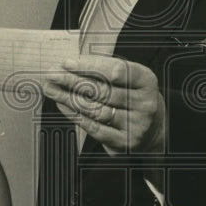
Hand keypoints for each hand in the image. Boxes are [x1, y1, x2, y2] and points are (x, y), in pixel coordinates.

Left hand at [44, 55, 164, 154]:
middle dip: (72, 81)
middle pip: (102, 90)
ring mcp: (136, 125)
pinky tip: (63, 105)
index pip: (116, 70)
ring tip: (52, 89)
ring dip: (69, 98)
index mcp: (147, 81)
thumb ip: (106, 71)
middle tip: (52, 75)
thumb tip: (72, 63)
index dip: (90, 66)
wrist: (153, 130)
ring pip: (96, 109)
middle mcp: (145, 103)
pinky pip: (94, 127)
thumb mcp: (129, 79)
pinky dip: (75, 115)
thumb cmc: (134, 97)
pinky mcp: (124, 142)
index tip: (67, 63)